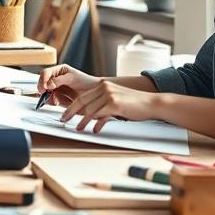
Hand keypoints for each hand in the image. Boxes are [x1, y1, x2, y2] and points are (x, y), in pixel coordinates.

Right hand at [37, 64, 102, 105]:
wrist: (95, 94)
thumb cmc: (86, 82)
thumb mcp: (72, 78)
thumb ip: (59, 80)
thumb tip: (48, 84)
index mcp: (58, 71)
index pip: (45, 73)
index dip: (43, 79)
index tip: (45, 86)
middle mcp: (55, 80)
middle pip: (42, 83)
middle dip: (43, 89)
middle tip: (45, 93)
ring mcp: (55, 90)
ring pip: (44, 93)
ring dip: (47, 96)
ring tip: (55, 99)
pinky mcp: (57, 99)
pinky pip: (49, 101)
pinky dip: (50, 102)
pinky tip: (56, 102)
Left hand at [39, 65, 153, 132]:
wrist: (151, 103)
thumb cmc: (134, 104)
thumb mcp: (115, 100)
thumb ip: (101, 104)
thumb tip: (88, 115)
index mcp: (102, 85)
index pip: (82, 96)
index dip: (71, 106)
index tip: (65, 114)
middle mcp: (104, 87)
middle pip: (81, 101)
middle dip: (71, 112)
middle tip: (64, 121)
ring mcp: (109, 95)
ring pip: (89, 110)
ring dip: (82, 121)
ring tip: (78, 128)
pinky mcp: (114, 103)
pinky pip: (100, 115)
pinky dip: (96, 124)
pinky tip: (94, 130)